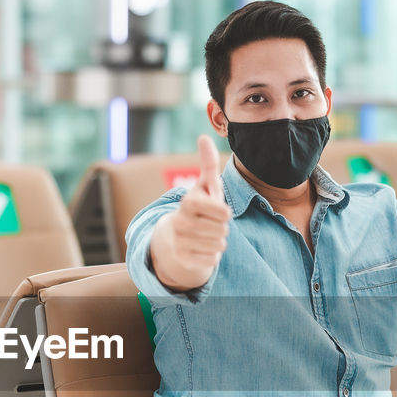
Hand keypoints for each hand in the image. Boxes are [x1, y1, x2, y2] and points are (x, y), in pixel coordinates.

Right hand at [152, 135, 231, 289]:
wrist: (172, 240)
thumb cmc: (197, 209)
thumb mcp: (204, 187)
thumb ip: (208, 164)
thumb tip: (204, 136)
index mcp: (189, 203)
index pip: (224, 213)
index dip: (224, 213)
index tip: (215, 211)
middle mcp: (182, 222)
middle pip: (224, 230)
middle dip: (221, 228)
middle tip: (208, 225)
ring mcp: (180, 242)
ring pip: (219, 245)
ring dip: (217, 242)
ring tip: (205, 236)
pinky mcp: (183, 260)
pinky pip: (212, 260)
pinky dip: (211, 256)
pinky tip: (200, 249)